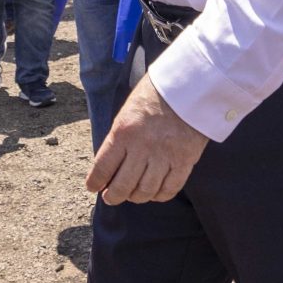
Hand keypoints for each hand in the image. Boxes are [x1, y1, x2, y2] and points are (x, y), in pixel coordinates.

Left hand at [86, 77, 207, 203]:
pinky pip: (169, 188)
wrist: (189, 85)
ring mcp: (164, 156)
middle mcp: (142, 147)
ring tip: (133, 195)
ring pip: (145, 191)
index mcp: (123, 132)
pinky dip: (160, 196)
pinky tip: (154, 193)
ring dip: (136, 197)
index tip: (93, 187)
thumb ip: (119, 137)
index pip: (103, 167)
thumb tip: (110, 164)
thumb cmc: (155, 95)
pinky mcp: (184, 161)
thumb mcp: (127, 111)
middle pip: (123, 185)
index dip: (95, 182)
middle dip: (113, 196)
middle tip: (111, 197)